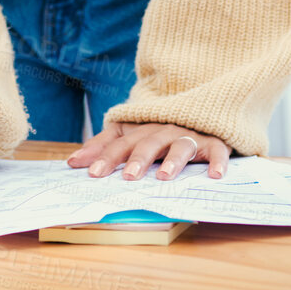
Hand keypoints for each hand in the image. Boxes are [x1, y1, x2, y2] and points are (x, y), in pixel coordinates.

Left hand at [67, 122, 230, 181]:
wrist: (198, 113)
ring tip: (165, 176)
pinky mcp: (214, 141)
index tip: (92, 173)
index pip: (121, 142)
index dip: (106, 156)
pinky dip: (218, 161)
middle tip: (128, 176)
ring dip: (173, 160)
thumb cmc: (158, 132)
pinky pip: (218, 149)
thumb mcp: (129, 135)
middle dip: (138, 159)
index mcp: (141, 130)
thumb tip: (71, 161)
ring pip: (181, 145)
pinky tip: (216, 175)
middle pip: (149, 143)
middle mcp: (163, 130)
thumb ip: (102, 146)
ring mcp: (189, 134)